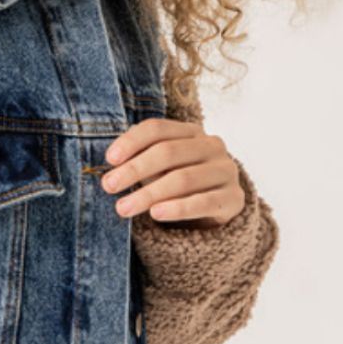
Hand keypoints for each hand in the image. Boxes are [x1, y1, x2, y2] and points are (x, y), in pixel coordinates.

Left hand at [102, 118, 245, 226]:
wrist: (218, 211)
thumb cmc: (180, 186)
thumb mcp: (161, 169)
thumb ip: (141, 161)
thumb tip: (111, 167)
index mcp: (191, 132)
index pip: (157, 129)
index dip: (131, 142)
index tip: (109, 159)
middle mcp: (211, 146)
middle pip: (168, 152)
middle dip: (134, 169)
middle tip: (109, 186)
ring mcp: (225, 171)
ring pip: (183, 178)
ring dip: (149, 194)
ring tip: (123, 208)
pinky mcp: (234, 198)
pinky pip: (203, 202)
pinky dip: (177, 208)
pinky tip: (156, 214)